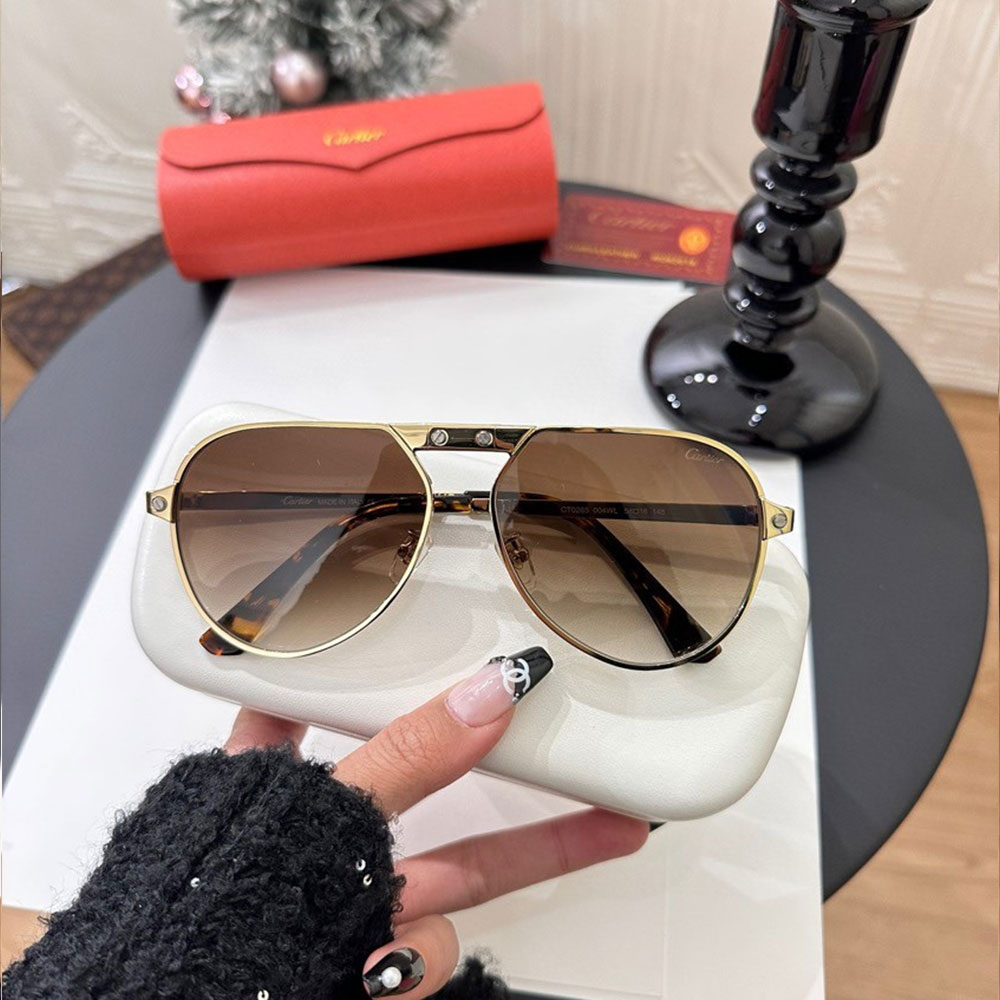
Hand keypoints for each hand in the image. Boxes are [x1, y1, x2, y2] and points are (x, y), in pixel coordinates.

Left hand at [224, 647, 647, 997]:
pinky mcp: (373, 956)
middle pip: (443, 792)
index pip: (335, 705)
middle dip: (520, 777)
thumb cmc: (199, 911)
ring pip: (458, 878)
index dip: (386, 675)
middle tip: (584, 763)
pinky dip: (414, 963)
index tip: (436, 649)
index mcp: (285, 779)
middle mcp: (326, 835)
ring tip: (578, 840)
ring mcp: (354, 901)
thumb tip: (485, 694)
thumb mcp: (318, 808)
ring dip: (514, 871)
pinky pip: (427, 953)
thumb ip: (405, 754)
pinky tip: (382, 966)